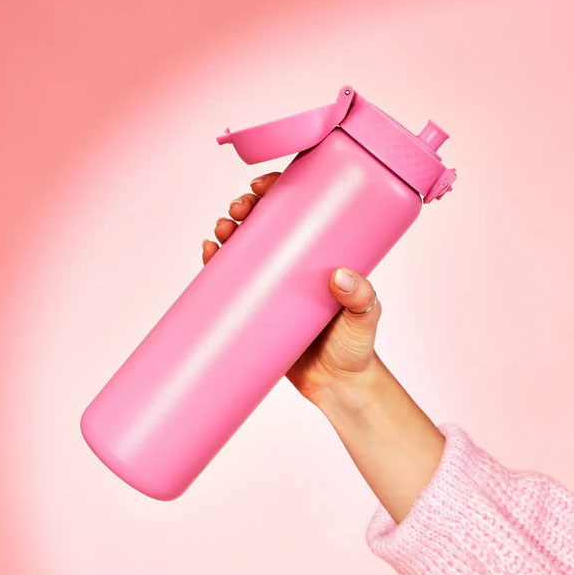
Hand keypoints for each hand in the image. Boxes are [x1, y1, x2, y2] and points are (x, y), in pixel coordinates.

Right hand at [202, 171, 443, 521]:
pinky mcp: (255, 311)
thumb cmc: (357, 349)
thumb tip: (340, 276)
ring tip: (222, 228)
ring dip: (228, 230)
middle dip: (247, 207)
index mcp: (321, 255)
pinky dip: (216, 264)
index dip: (278, 189)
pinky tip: (208, 251)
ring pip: (244, 248)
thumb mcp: (365, 318)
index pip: (300, 209)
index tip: (263, 185)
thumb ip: (361, 298)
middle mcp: (294, 265)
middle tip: (240, 207)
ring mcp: (272, 287)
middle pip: (265, 223)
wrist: (338, 389)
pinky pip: (231, 282)